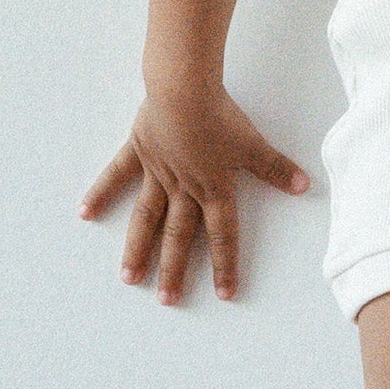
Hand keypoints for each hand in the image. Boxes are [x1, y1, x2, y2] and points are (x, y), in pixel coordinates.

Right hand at [79, 84, 308, 304]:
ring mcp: (158, 172)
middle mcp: (184, 187)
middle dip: (174, 270)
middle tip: (168, 300)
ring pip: (148, 218)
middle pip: (179, 236)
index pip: (223, 234)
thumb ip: (275, 167)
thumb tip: (303, 185)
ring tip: (128, 277)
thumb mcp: (252, 143)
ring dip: (138, 248)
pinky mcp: (139, 151)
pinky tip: (86, 212)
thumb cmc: (219, 114)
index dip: (226, 265)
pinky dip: (101, 192)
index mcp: (214, 188)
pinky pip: (117, 175)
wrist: (184, 88)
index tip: (225, 294)